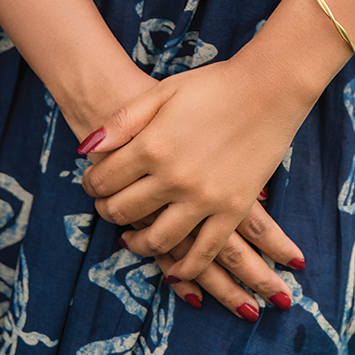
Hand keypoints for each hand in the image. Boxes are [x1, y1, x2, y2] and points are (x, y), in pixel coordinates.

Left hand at [79, 55, 310, 307]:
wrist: (268, 87)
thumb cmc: (212, 85)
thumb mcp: (163, 92)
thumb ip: (123, 121)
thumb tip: (87, 148)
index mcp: (152, 145)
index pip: (105, 179)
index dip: (92, 184)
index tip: (92, 183)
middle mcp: (173, 177)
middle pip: (125, 210)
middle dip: (108, 211)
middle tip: (107, 208)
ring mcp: (204, 198)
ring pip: (158, 240)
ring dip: (138, 243)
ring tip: (131, 238)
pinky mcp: (232, 210)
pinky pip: (203, 252)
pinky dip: (185, 267)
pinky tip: (174, 269)